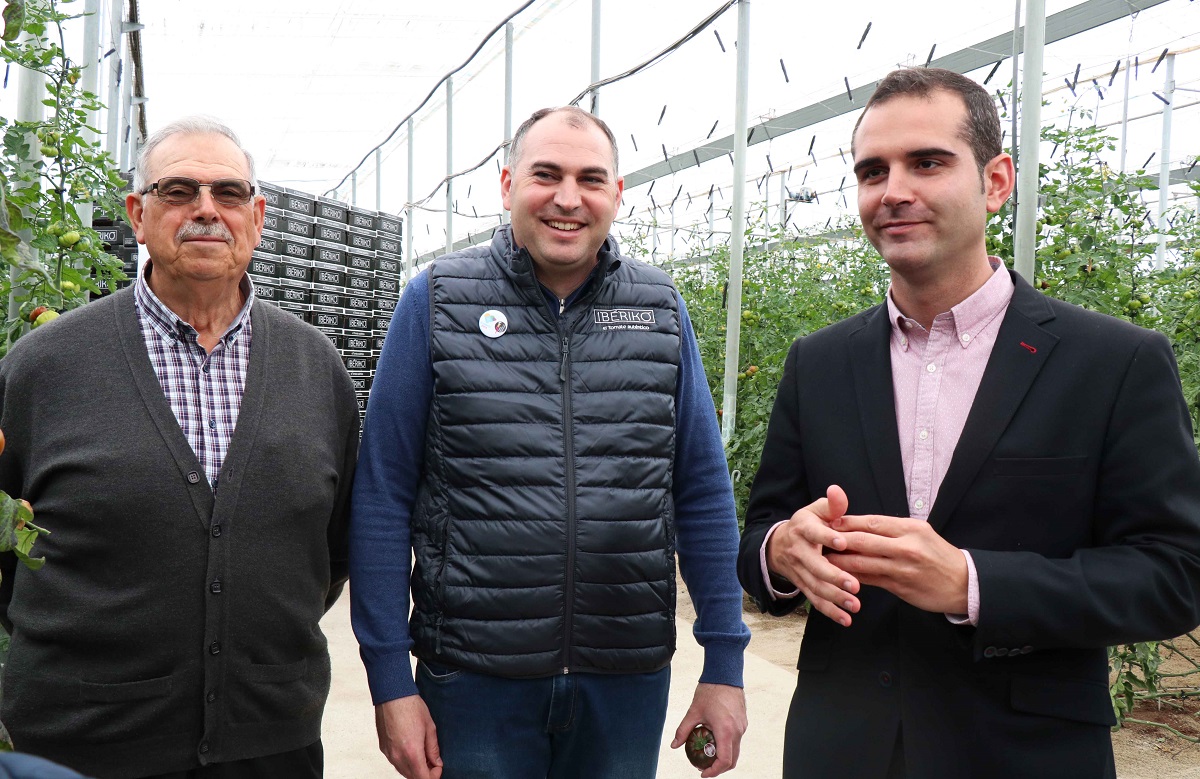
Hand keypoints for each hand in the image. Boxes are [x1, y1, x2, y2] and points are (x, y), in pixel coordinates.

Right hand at [375, 695, 442, 778]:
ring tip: (423, 754)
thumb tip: (436, 762)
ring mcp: (389, 753)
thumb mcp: (429, 727)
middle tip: (433, 762)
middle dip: (424, 773)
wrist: (392, 695)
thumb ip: (433, 749)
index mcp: (412, 752)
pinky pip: (395, 762)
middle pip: (413, 777)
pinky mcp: (383, 748)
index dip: (433, 776)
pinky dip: (405, 762)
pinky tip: (411, 750)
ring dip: (414, 768)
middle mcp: (398, 756)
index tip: (438, 767)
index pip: (423, 778)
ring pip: (403, 771)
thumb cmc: (410, 707)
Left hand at [670, 683, 747, 776]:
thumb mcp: (694, 712)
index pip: (724, 760)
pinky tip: (714, 738)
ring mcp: (742, 727)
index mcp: (725, 730)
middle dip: (719, 767)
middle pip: (732, 759)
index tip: (703, 773)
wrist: (725, 674)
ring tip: (708, 752)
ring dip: (723, 755)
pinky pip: (737, 739)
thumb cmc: (710, 691)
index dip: (714, 771)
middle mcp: (737, 731)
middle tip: (705, 767)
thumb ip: (684, 730)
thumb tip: (674, 744)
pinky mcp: (743, 722)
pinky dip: (727, 745)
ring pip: (735, 750)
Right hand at [765, 484, 860, 625]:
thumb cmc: (808, 525)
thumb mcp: (816, 511)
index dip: (827, 537)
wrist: (780, 545)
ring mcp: (799, 571)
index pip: (814, 533)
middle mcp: (799, 551)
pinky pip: (815, 600)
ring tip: (855, 605)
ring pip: (815, 586)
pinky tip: (846, 619)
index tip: (842, 543)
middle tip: (855, 585)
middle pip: (815, 566)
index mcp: (804, 529)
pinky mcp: (803, 585)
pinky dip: (830, 611)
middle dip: (834, 576)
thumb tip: (837, 491)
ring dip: (835, 598)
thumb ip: (832, 505)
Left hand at [828, 514, 967, 613]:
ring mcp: (902, 567)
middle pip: (863, 539)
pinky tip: (837, 576)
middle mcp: (906, 546)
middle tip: (816, 539)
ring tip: (820, 558)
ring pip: (862, 561)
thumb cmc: (939, 556)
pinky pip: (869, 580)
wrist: (964, 584)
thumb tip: (860, 526)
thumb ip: (893, 531)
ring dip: (839, 560)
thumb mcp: (920, 534)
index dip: (847, 522)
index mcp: (910, 528)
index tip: (827, 522)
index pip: (871, 521)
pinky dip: (852, 576)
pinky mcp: (900, 586)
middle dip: (837, 539)